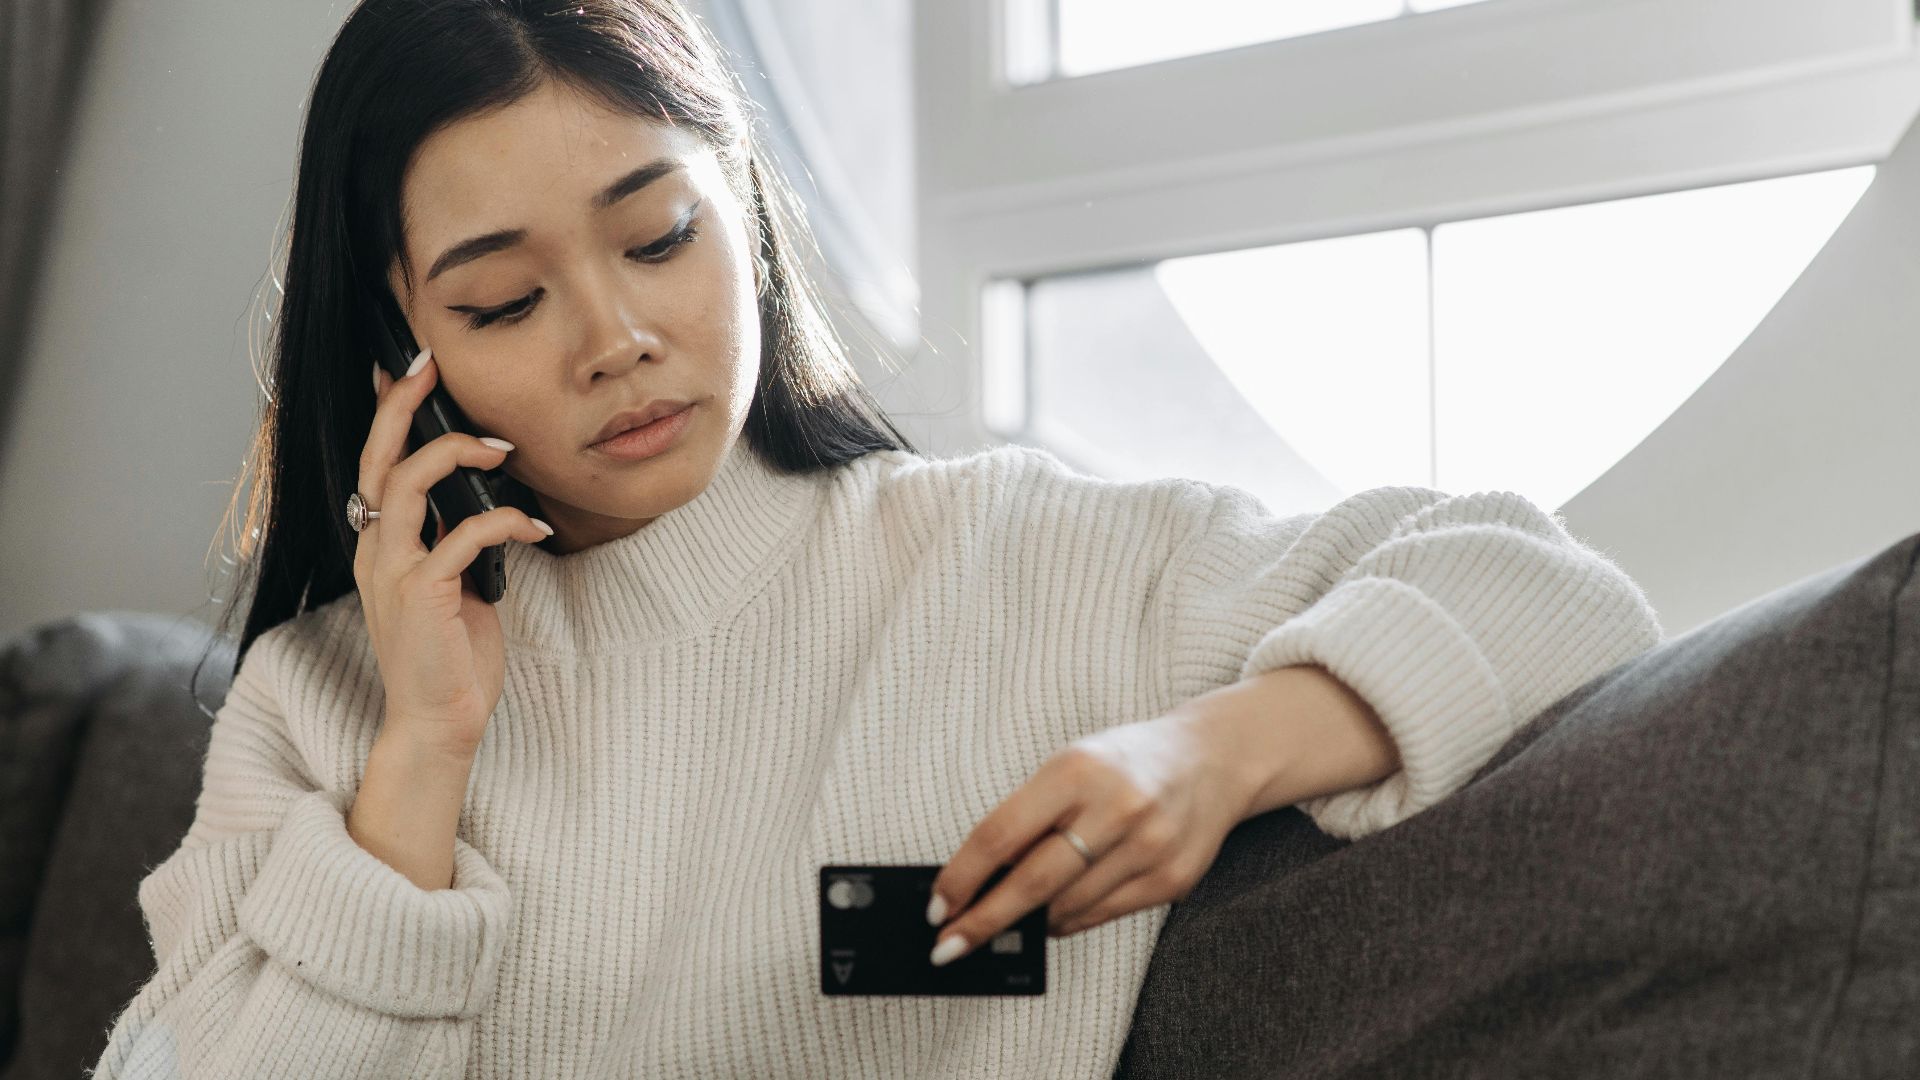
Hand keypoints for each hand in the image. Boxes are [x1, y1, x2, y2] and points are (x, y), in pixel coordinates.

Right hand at [358, 347, 552, 756]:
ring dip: (457, 456)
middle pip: (377, 458)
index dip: (388, 415)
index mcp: (380, 546)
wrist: (439, 722)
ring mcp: (392, 571)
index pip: (375, 464)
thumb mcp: (454, 585)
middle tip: (428, 365)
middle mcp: (375, 551)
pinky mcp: (420, 594)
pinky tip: (535, 524)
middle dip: (401, 406)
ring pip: (407, 483)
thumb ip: (455, 541)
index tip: (407, 370)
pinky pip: (462, 535)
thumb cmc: (451, 657)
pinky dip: (503, 521)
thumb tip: (484, 499)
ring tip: (503, 449)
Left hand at [925, 709, 1256, 964]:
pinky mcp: (1171, 880)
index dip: (961, 878)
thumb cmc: (1125, 763)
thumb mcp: (1071, 765)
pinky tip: (1054, 915)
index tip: (936, 907)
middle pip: (1031, 883)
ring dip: (1028, 923)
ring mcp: (1149, 847)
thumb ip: (1028, 817)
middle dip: (983, 922)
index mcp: (1077, 770)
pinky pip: (1100, 916)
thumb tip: (977, 882)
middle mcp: (1117, 808)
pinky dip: (1067, 920)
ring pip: (1066, 908)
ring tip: (1009, 922)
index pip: (1001, 835)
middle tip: (947, 946)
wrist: (1213, 760)